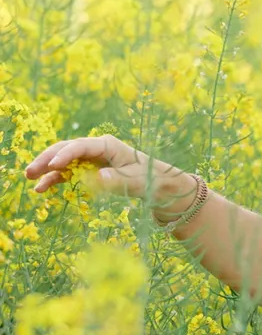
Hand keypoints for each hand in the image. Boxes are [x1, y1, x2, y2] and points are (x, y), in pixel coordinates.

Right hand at [23, 134, 184, 202]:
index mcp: (107, 144)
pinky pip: (68, 173)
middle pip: (66, 150)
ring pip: (63, 161)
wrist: (158, 184)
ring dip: (47, 169)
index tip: (52, 166)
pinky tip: (42, 189)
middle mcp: (95, 148)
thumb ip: (117, 179)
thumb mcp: (136, 180)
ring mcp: (90, 159)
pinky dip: (55, 179)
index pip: (81, 146)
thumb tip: (98, 177)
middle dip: (48, 159)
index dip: (65, 155)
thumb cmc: (149, 178)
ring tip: (31, 179)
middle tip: (30, 171)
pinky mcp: (88, 170)